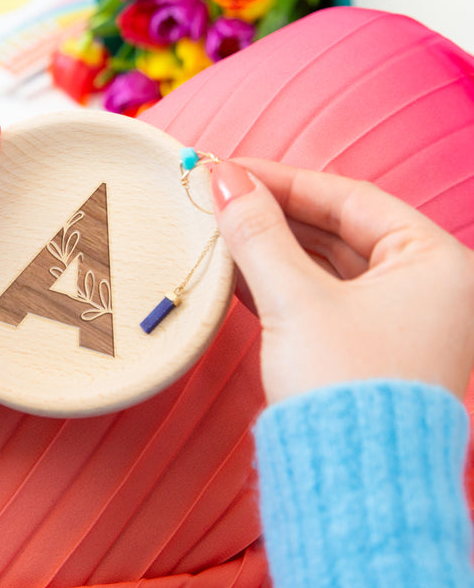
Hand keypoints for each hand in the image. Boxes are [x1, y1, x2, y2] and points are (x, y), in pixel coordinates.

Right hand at [210, 158, 473, 403]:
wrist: (352, 487)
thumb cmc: (345, 389)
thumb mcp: (295, 300)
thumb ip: (257, 233)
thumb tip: (223, 180)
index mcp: (436, 263)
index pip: (351, 198)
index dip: (284, 178)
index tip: (232, 167)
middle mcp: (426, 286)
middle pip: (337, 228)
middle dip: (274, 211)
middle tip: (220, 194)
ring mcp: (397, 317)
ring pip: (324, 262)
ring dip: (271, 244)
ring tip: (219, 226)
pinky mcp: (367, 344)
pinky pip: (319, 294)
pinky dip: (278, 279)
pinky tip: (235, 266)